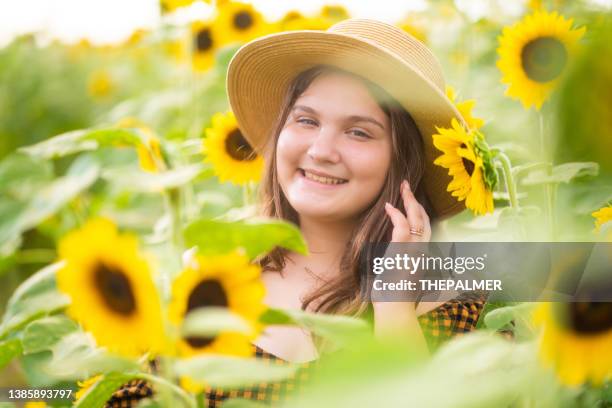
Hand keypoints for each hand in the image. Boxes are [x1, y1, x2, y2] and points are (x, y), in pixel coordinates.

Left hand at [375, 180, 430, 355]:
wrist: (395, 312)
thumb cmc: (393, 299)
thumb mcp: (395, 277)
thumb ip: (396, 265)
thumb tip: (388, 262)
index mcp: (420, 256)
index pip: (423, 229)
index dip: (418, 212)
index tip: (410, 201)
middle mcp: (421, 252)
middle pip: (423, 220)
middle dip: (415, 200)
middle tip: (407, 186)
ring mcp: (413, 252)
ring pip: (417, 220)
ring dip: (409, 201)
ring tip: (403, 188)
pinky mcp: (403, 254)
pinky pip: (402, 229)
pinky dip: (396, 215)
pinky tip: (388, 206)